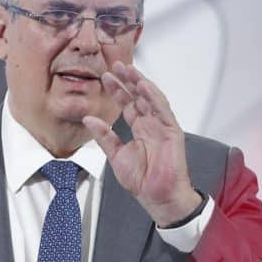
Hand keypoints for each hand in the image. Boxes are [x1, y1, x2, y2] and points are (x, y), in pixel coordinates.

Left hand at [82, 62, 200, 226]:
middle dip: (128, 80)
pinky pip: (163, 110)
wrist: (158, 197)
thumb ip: (104, 136)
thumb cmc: (142, 181)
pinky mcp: (172, 132)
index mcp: (140, 129)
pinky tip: (144, 86)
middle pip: (139, 96)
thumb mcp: (115, 156)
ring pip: (152, 98)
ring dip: (141, 83)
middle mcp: (151, 124)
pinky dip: (154, 97)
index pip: (127, 104)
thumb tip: (89, 119)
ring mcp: (162, 126)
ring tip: (129, 70)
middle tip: (116, 65)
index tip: (105, 77)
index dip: (117, 90)